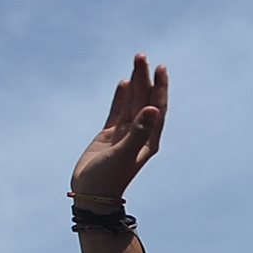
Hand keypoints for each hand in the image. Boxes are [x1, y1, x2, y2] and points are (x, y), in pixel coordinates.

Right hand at [71, 54, 167, 205]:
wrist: (92, 196)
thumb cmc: (109, 178)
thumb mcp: (124, 154)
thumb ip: (138, 131)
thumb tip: (153, 108)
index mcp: (148, 139)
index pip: (157, 108)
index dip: (159, 87)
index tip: (160, 68)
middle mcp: (139, 134)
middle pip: (145, 100)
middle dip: (145, 79)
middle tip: (141, 57)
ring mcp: (124, 135)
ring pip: (132, 103)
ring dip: (134, 83)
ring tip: (136, 62)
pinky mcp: (109, 136)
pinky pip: (117, 111)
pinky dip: (121, 97)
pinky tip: (123, 83)